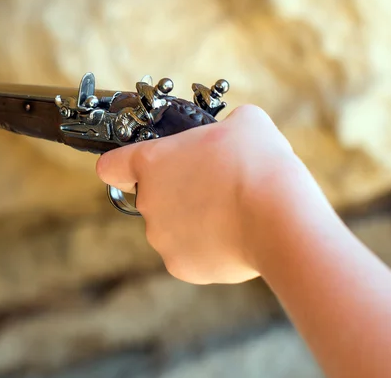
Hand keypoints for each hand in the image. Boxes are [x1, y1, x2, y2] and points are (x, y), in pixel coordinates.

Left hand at [96, 105, 300, 284]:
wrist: (280, 218)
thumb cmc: (258, 163)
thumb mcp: (245, 123)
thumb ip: (226, 126)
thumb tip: (233, 132)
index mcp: (151, 162)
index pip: (111, 167)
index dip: (123, 166)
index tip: (139, 169)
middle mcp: (148, 202)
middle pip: (151, 197)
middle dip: (177, 192)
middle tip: (214, 185)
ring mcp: (162, 238)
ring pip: (172, 227)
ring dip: (193, 220)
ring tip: (232, 212)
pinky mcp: (182, 267)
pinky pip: (190, 254)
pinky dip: (208, 248)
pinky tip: (235, 236)